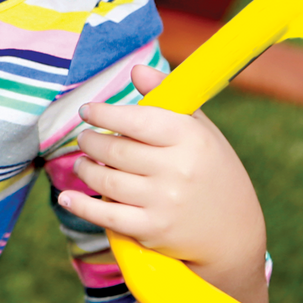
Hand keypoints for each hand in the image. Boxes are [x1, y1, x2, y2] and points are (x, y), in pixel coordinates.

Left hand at [60, 66, 264, 274]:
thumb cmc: (212, 170)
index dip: (105, 114)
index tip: (88, 111)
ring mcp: (165, 201)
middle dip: (91, 142)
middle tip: (84, 139)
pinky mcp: (153, 230)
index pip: (136, 120)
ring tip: (83, 163)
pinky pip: (107, 216)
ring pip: (107, 181)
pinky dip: (81, 206)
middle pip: (116, 151)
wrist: (234, 232)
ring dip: (86, 169)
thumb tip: (136, 70)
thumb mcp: (201, 129)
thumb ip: (167, 97)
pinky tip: (68, 198)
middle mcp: (178, 169)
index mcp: (190, 138)